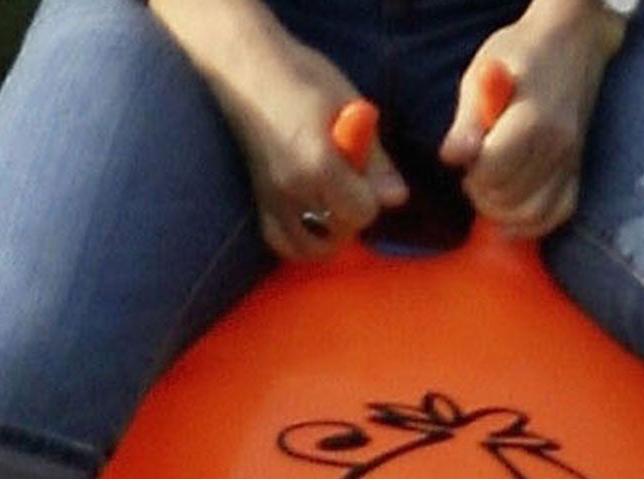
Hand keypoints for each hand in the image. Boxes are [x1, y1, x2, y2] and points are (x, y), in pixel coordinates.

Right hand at [149, 0, 407, 260]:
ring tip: (333, 213)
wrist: (246, 66)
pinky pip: (278, 240)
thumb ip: (374, 158)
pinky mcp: (255, 198)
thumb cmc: (302, 75)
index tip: (366, 176)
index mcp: (319, 164)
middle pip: (335, 237)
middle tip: (351, 194)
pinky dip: (297, 239)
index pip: (361, 212)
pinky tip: (309, 220)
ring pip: (304, 248)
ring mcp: (269, 197)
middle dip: (350, 221)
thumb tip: (397, 198)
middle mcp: (292, 189)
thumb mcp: (349, 107)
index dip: (371, 198)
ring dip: (325, 238)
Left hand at [438, 0, 625, 238]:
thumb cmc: (520, 54)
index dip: (471, 175)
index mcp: (531, 120)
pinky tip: (513, 216)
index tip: (467, 160)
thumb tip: (452, 159)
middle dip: (483, 194)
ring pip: (532, 214)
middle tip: (475, 176)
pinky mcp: (578, 169)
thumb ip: (467, 122)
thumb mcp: (481, 74)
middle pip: (509, 198)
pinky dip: (533, 223)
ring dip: (503, 213)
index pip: (492, 173)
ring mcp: (570, 160)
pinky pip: (558, 213)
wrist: (572, 42)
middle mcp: (556, 145)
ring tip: (491, 192)